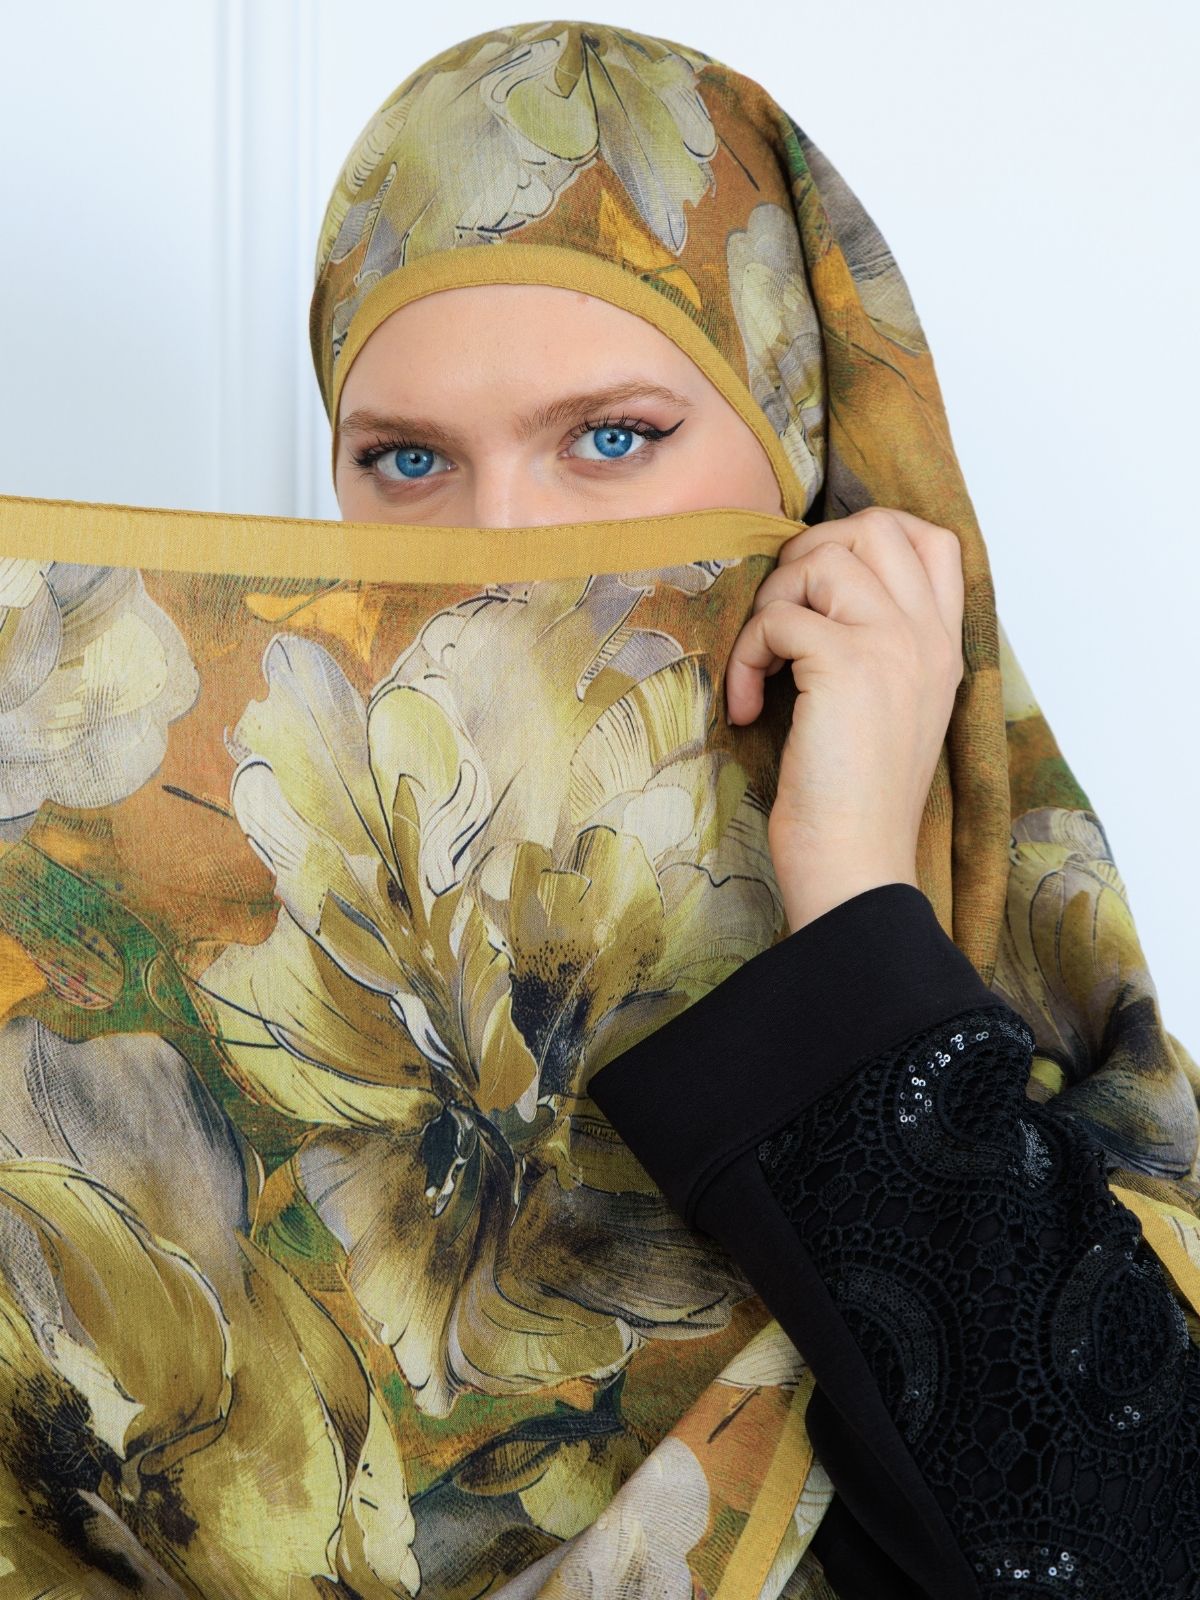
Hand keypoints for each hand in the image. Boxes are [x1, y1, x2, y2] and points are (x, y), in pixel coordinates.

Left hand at [726, 507, 965, 932]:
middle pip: (876, 526)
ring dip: (772, 604)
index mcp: (945, 647)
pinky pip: (778, 618)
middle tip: (781, 618)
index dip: (866, 538)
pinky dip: (747, 656)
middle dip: (809, 555)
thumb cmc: (855, 804)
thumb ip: (876, 649)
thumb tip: (814, 593)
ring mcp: (894, 644)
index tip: (820, 589)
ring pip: (822, 558)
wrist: (856, 868)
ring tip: (764, 665)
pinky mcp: (847, 664)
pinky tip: (747, 705)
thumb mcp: (885, 712)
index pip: (933, 540)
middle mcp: (929, 636)